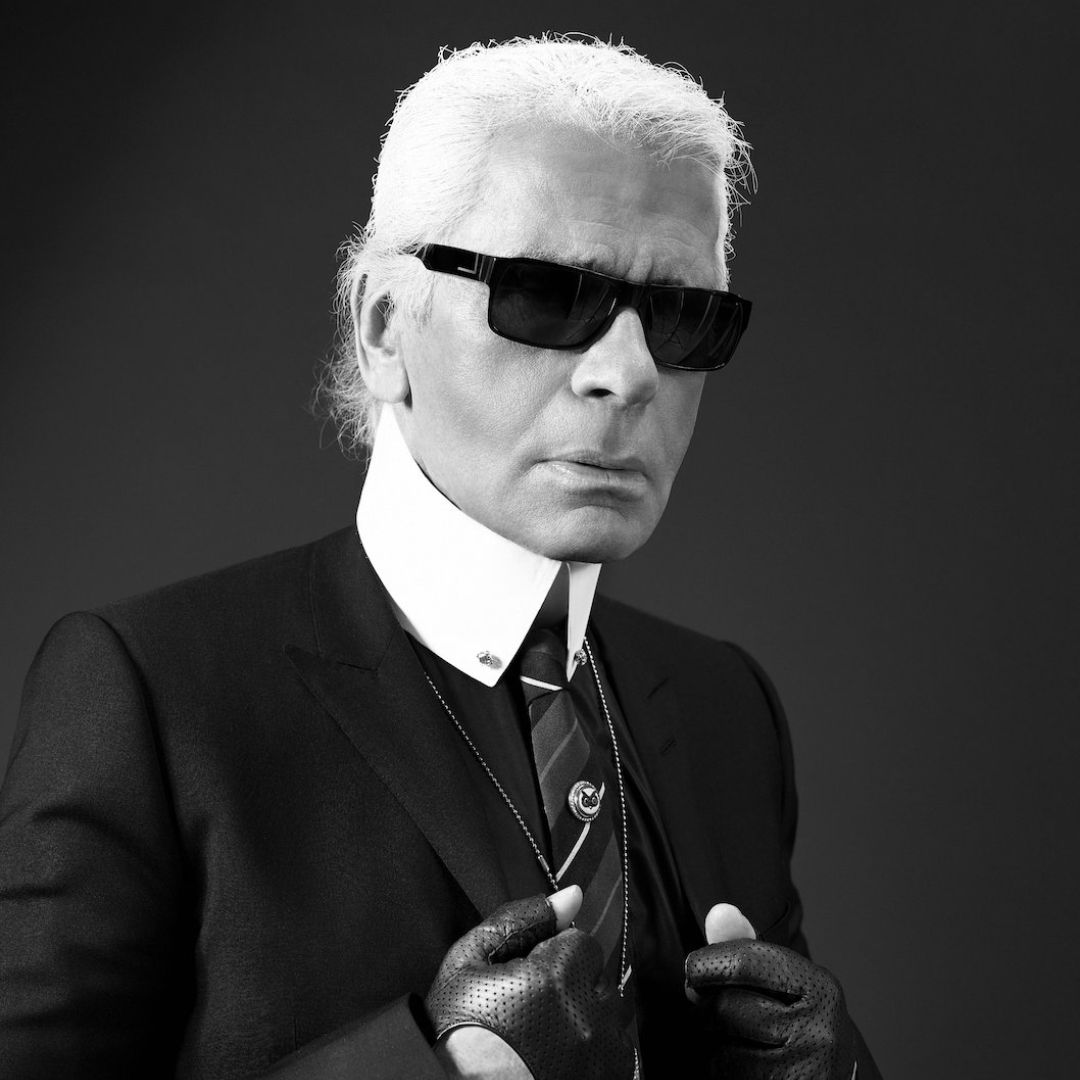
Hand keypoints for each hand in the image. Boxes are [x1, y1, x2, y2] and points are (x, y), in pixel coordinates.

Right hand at [426, 885, 634, 1079]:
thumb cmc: (456, 1036)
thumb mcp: (469, 962)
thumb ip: (520, 919)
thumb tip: (571, 895)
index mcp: (555, 977)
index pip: (582, 942)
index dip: (553, 958)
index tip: (531, 980)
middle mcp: (586, 1016)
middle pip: (598, 978)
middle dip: (573, 986)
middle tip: (535, 1009)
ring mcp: (600, 1055)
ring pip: (612, 1016)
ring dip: (587, 1017)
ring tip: (548, 1035)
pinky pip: (618, 1053)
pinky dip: (596, 1051)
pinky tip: (560, 1055)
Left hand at [685, 903, 856, 1079]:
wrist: (832, 1078)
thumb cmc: (796, 1022)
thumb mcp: (782, 982)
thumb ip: (746, 948)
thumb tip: (719, 912)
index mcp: (820, 986)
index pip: (746, 961)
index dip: (708, 962)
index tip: (692, 968)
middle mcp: (819, 1029)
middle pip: (727, 1007)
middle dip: (711, 1008)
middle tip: (718, 1010)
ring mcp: (804, 1068)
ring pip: (724, 1047)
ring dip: (718, 1043)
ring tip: (744, 1041)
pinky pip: (729, 1074)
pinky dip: (726, 1070)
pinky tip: (750, 1066)